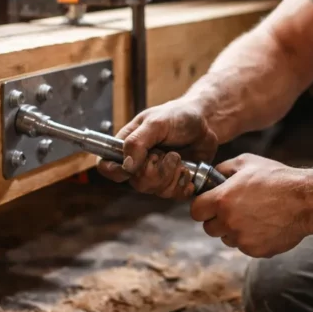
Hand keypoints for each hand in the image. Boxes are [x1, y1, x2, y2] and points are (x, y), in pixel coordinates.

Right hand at [97, 99, 217, 198]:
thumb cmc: (178, 115)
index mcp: (127, 146)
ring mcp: (157, 174)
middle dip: (156, 172)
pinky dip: (184, 184)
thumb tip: (126, 165)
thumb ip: (137, 142)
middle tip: (169, 154)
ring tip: (179, 158)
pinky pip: (173, 195)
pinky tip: (188, 171)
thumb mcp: (156, 122)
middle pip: (137, 183)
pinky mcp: (174, 181)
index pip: (107, 166)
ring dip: (173, 175)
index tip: (132, 167)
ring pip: (156, 191)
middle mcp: (139, 163)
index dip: (116, 171)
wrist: (205, 121)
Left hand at [190, 154, 311, 257]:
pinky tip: (265, 225)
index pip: (195, 211)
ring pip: (227, 238)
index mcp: (222, 200)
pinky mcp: (256, 251)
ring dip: (234, 230)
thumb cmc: (277, 178)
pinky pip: (245, 247)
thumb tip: (211, 176)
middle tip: (234, 209)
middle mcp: (228, 222)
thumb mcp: (247, 163)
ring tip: (254, 215)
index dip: (202, 207)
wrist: (305, 200)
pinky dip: (251, 239)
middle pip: (209, 228)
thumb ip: (223, 169)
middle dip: (218, 219)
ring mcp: (242, 239)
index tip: (211, 204)